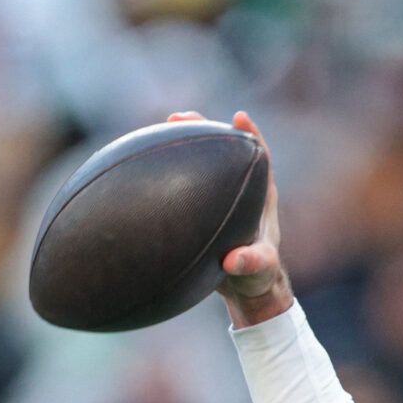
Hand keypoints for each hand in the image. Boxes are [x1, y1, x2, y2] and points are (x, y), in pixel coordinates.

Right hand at [167, 109, 288, 325]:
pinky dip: (168, 170)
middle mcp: (241, 189)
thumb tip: (233, 261)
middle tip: (180, 116)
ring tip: (160, 127)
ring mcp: (220, 195)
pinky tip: (142, 166)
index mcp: (261, 196)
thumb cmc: (257, 276)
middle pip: (224, 148)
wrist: (244, 287)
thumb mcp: (258, 271)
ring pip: (202, 161)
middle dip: (205, 128)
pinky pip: (184, 181)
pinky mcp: (201, 206)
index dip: (250, 134)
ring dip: (183, 142)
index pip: (259, 156)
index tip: (238, 117)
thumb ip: (252, 263)